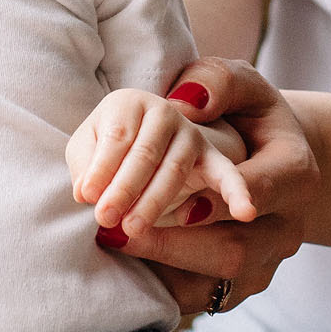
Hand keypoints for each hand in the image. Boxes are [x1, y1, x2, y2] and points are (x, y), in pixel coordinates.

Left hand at [69, 89, 255, 239]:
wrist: (146, 141)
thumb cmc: (108, 150)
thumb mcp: (88, 148)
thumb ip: (85, 165)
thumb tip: (86, 192)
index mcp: (129, 102)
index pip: (116, 136)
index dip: (100, 167)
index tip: (85, 197)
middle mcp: (163, 111)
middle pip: (144, 153)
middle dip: (124, 188)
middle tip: (105, 218)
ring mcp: (191, 134)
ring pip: (174, 170)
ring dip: (153, 202)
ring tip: (132, 229)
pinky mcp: (213, 158)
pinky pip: (226, 175)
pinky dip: (236, 192)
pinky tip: (244, 212)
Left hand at [105, 59, 317, 317]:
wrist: (269, 164)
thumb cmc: (250, 119)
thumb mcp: (244, 87)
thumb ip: (219, 82)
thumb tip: (186, 102)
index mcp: (295, 174)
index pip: (261, 191)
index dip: (218, 198)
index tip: (174, 200)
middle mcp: (286, 228)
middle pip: (236, 250)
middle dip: (176, 243)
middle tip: (122, 227)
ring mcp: (266, 264)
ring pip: (218, 284)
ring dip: (165, 269)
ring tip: (116, 244)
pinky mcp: (239, 288)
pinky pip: (203, 299)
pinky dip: (165, 287)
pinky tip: (129, 268)